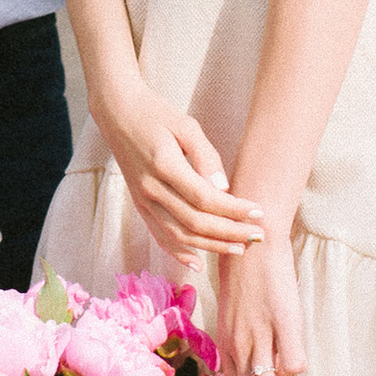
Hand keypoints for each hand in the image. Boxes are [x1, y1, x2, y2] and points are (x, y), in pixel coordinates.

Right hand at [108, 91, 269, 266]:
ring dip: (211, 246)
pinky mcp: (139, 205)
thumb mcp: (186, 125)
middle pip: (195, 222)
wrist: (117, 112)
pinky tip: (198, 263)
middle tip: (257, 236)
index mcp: (165, 166)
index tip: (258, 212)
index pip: (205, 198)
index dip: (234, 210)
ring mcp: (143, 200)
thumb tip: (224, 188)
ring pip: (179, 235)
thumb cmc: (155, 113)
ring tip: (239, 249)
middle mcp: (151, 188)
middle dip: (229, 233)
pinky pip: (159, 235)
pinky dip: (178, 253)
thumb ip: (205, 156)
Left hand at [213, 232, 306, 375]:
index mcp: (226, 346)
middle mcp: (239, 347)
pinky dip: (297, 370)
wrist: (252, 244)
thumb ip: (240, 343)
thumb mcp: (233, 317)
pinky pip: (293, 365)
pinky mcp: (283, 322)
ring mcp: (259, 336)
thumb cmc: (246, 280)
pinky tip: (296, 354)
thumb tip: (256, 368)